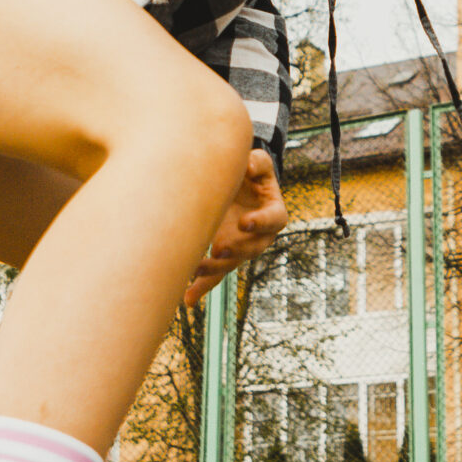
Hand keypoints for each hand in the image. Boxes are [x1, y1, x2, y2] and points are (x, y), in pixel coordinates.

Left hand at [185, 149, 286, 303]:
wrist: (238, 187)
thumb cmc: (250, 174)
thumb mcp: (257, 164)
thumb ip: (257, 162)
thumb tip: (248, 165)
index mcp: (272, 212)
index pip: (273, 219)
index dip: (261, 222)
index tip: (245, 222)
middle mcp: (259, 235)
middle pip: (252, 248)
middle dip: (236, 250)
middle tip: (219, 248)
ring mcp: (240, 248)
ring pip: (231, 264)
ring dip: (215, 270)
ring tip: (196, 270)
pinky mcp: (223, 255)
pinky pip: (214, 275)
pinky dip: (201, 287)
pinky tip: (187, 299)